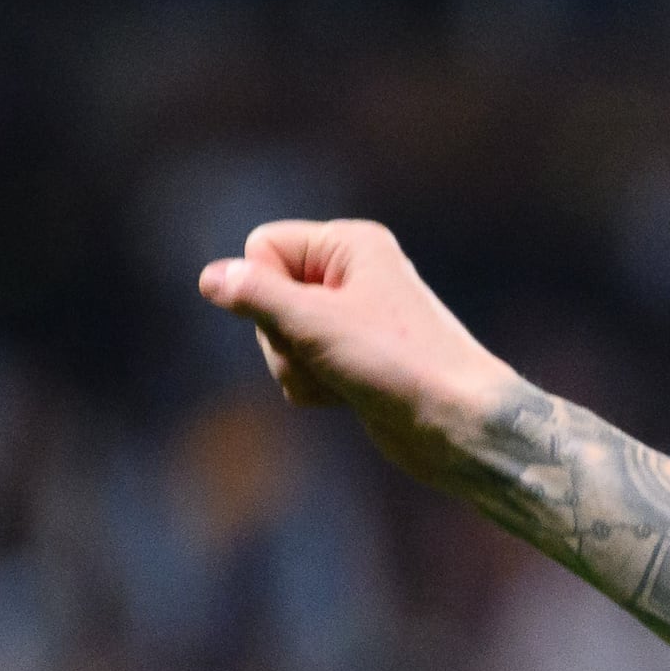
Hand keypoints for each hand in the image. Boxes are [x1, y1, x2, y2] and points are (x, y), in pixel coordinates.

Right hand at [194, 218, 517, 463]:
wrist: (458, 425)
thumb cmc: (398, 365)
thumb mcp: (313, 323)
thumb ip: (254, 295)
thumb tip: (211, 278)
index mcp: (350, 245)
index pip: (262, 247)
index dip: (266, 287)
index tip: (309, 316)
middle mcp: (352, 275)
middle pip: (264, 296)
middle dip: (281, 337)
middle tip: (330, 354)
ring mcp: (352, 320)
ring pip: (277, 338)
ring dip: (297, 368)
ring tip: (344, 380)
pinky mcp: (353, 361)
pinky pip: (299, 368)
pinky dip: (312, 386)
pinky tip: (347, 398)